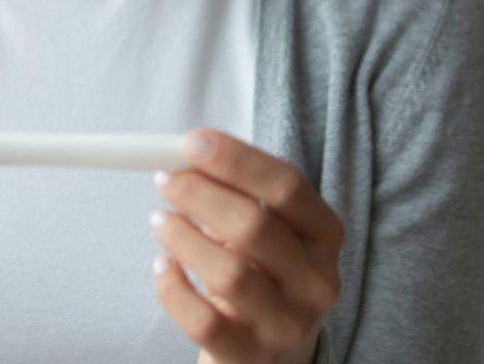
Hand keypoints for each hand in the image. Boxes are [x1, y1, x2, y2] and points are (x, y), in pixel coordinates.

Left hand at [151, 129, 342, 363]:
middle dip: (200, 194)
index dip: (235, 160)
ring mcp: (290, 326)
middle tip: (164, 180)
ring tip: (159, 221)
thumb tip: (186, 150)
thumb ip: (232, 185)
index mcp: (324, 233)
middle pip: (255, 225)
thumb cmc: (259, 265)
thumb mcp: (259, 222)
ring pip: (229, 274)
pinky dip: (173, 290)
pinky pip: (204, 323)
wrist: (270, 347)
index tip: (190, 142)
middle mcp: (318, 281)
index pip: (287, 186)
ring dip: (183, 238)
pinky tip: (162, 267)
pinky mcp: (254, 359)